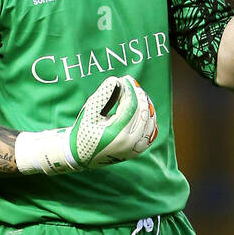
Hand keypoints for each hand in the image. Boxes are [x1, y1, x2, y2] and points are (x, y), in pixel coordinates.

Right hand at [14, 75, 156, 174]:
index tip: (125, 79)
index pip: (131, 106)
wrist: (83, 156)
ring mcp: (136, 148)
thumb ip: (103, 96)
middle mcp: (130, 143)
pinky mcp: (138, 150)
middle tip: (130, 83)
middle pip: (143, 111)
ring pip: (150, 120)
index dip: (130, 89)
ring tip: (134, 93)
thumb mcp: (90, 112)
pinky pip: (150, 130)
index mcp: (117, 134)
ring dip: (144, 104)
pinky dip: (148, 117)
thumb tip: (118, 80)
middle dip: (138, 94)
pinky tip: (140, 107)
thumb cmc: (84, 131)